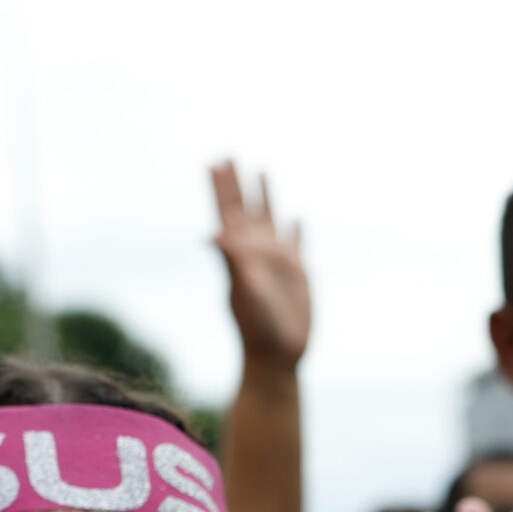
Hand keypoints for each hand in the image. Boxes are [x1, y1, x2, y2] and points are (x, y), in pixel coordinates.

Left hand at [212, 161, 309, 368]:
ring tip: (262, 170)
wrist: (276, 356)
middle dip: (238, 183)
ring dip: (266, 196)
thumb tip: (214, 235)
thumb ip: (233, 261)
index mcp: (241, 252)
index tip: (215, 161)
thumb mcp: (244, 291)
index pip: (228, 211)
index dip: (222, 187)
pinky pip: (296, 242)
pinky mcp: (298, 274)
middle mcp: (257, 251)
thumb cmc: (258, 327)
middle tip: (229, 156)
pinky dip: (296, 229)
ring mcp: (277, 261)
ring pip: (271, 219)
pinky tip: (296, 218)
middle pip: (246, 208)